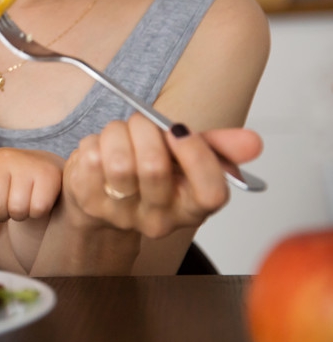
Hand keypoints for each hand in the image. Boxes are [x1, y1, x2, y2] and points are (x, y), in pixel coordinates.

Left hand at [0, 148, 64, 237]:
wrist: (43, 164)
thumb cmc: (11, 180)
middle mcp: (5, 159)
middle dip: (1, 215)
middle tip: (8, 210)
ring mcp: (28, 164)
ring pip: (17, 208)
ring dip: (19, 215)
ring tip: (22, 206)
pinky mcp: (49, 174)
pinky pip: (38, 208)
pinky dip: (37, 213)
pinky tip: (37, 203)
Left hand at [63, 114, 262, 237]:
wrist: (102, 196)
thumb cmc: (148, 172)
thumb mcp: (187, 158)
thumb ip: (220, 147)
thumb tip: (253, 142)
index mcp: (191, 208)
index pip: (211, 193)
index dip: (198, 156)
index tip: (180, 130)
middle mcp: (158, 219)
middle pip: (154, 168)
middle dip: (146, 129)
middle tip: (141, 122)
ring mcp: (120, 214)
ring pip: (118, 161)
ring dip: (117, 133)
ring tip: (120, 134)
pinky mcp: (88, 201)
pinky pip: (90, 157)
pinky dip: (94, 141)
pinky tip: (100, 148)